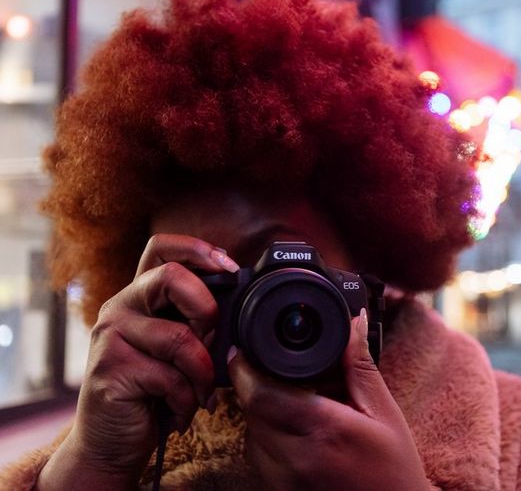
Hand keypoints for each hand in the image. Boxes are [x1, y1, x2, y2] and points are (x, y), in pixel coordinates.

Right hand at [37, 234, 238, 489]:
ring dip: (203, 373)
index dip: (198, 249)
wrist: (112, 444)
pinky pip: (170, 377)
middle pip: (171, 276)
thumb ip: (198, 321)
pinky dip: (187, 400)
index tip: (230, 269)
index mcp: (140, 295)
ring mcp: (110, 337)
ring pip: (179, 338)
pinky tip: (181, 412)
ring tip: (201, 394)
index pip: (161, 247)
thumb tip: (240, 301)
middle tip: (214, 342)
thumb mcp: (179, 349)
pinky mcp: (110, 370)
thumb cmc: (154, 392)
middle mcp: (120, 307)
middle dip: (207, 310)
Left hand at [229, 309, 428, 490]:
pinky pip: (258, 454)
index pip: (261, 394)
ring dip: (261, 409)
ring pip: (250, 432)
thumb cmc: (394, 471)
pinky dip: (267, 434)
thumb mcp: (384, 413)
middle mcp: (296, 458)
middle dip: (256, 383)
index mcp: (324, 430)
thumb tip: (353, 322)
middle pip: (251, 409)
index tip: (246, 347)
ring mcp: (283, 480)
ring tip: (295, 401)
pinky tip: (296, 428)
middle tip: (276, 368)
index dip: (245, 367)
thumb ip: (360, 366)